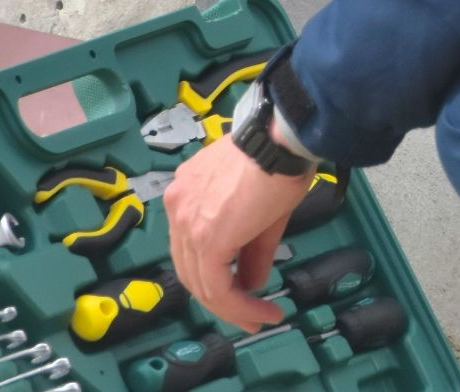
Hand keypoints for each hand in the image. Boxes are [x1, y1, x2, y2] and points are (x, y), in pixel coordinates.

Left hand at [163, 137, 313, 331]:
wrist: (281, 143)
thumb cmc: (279, 158)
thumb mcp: (263, 209)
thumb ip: (252, 250)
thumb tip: (252, 282)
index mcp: (188, 193)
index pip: (192, 247)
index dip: (215, 274)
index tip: (242, 291)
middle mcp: (178, 207)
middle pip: (191, 268)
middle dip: (221, 298)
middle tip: (249, 315)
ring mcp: (187, 223)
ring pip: (200, 283)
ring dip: (231, 307)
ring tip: (259, 317)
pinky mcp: (205, 239)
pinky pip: (215, 285)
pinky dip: (236, 305)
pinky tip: (258, 311)